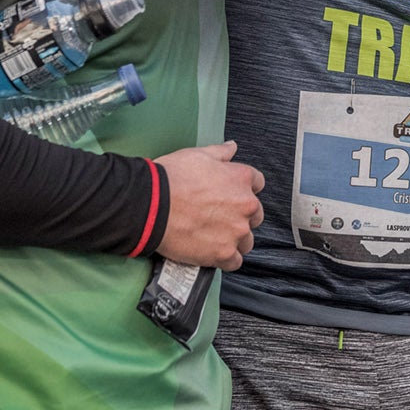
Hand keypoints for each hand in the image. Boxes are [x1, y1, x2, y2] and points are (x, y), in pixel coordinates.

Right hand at [155, 141, 265, 270]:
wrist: (151, 206)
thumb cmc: (172, 178)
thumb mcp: (198, 155)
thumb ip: (220, 153)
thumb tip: (232, 147)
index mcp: (241, 179)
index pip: (257, 184)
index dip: (242, 189)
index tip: (231, 194)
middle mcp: (246, 206)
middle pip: (255, 215)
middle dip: (241, 216)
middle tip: (219, 217)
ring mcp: (236, 232)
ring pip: (246, 240)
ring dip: (234, 239)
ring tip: (213, 237)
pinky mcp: (223, 253)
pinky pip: (234, 262)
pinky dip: (225, 259)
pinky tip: (211, 253)